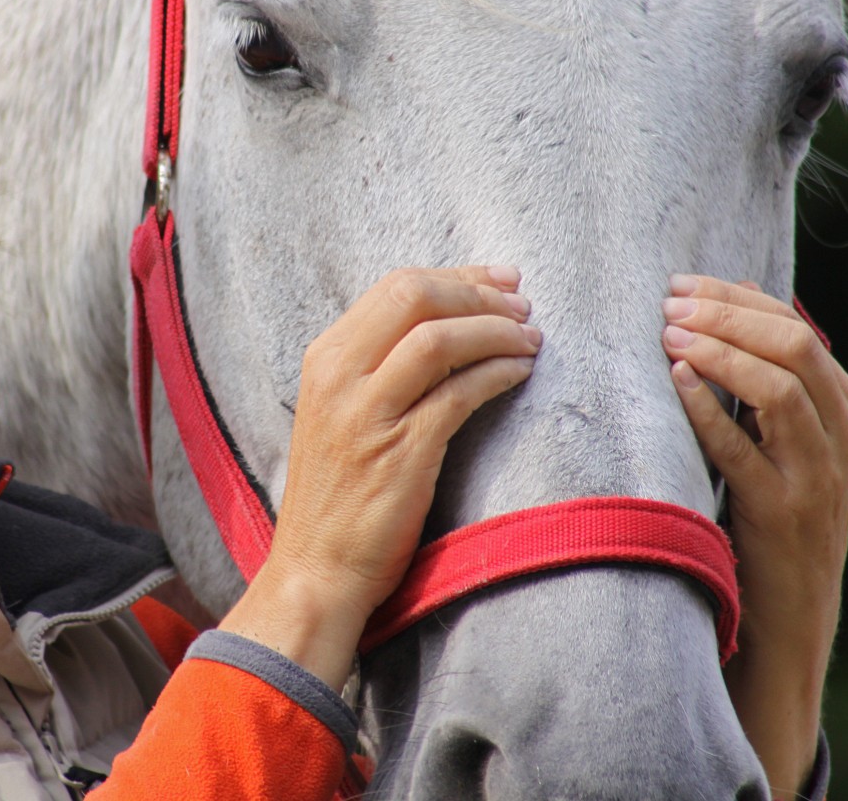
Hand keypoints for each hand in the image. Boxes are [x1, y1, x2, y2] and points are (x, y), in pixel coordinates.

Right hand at [220, 266, 540, 687]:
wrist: (316, 570)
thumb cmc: (336, 496)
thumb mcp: (340, 413)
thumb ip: (376, 367)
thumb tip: (444, 323)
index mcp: (324, 359)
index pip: (396, 287)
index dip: (457, 277)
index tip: (500, 281)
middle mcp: (339, 376)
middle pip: (416, 298)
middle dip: (479, 294)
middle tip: (522, 305)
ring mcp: (368, 413)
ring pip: (440, 338)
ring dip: (496, 330)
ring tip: (531, 337)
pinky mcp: (401, 453)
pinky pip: (460, 393)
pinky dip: (498, 373)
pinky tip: (520, 373)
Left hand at [662, 275, 847, 798]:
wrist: (787, 617)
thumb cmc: (768, 514)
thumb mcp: (779, 441)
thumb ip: (764, 377)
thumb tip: (734, 294)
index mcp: (839, 412)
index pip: (798, 330)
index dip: (738, 299)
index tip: (682, 284)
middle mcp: (837, 439)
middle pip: (793, 348)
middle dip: (726, 315)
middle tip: (668, 302)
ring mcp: (814, 478)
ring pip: (778, 391)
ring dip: (719, 352)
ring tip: (668, 334)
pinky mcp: (779, 515)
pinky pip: (742, 450)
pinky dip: (707, 409)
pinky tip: (674, 382)